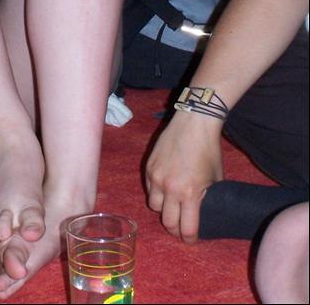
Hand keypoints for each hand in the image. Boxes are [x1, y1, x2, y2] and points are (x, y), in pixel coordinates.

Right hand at [144, 112, 223, 242]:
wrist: (193, 123)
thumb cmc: (209, 150)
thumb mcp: (215, 178)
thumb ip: (206, 197)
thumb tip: (202, 210)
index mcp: (190, 194)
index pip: (187, 228)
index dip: (189, 238)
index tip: (191, 240)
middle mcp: (170, 189)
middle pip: (167, 222)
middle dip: (175, 229)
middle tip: (180, 228)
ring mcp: (156, 177)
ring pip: (154, 206)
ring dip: (163, 209)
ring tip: (170, 206)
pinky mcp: (148, 167)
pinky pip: (149, 188)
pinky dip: (156, 192)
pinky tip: (164, 188)